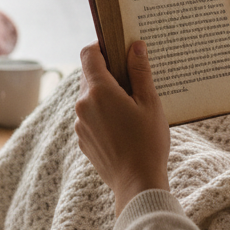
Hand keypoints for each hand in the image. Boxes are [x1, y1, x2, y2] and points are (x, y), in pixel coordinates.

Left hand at [75, 40, 170, 215]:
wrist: (137, 184)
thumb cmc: (147, 142)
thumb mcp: (149, 102)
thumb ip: (140, 71)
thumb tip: (135, 46)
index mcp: (98, 91)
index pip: (88, 54)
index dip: (101, 45)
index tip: (117, 47)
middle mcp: (82, 104)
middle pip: (89, 75)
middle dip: (108, 71)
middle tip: (133, 76)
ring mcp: (80, 123)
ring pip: (90, 96)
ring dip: (106, 93)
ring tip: (131, 104)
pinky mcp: (83, 139)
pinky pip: (90, 116)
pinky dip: (103, 113)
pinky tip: (124, 124)